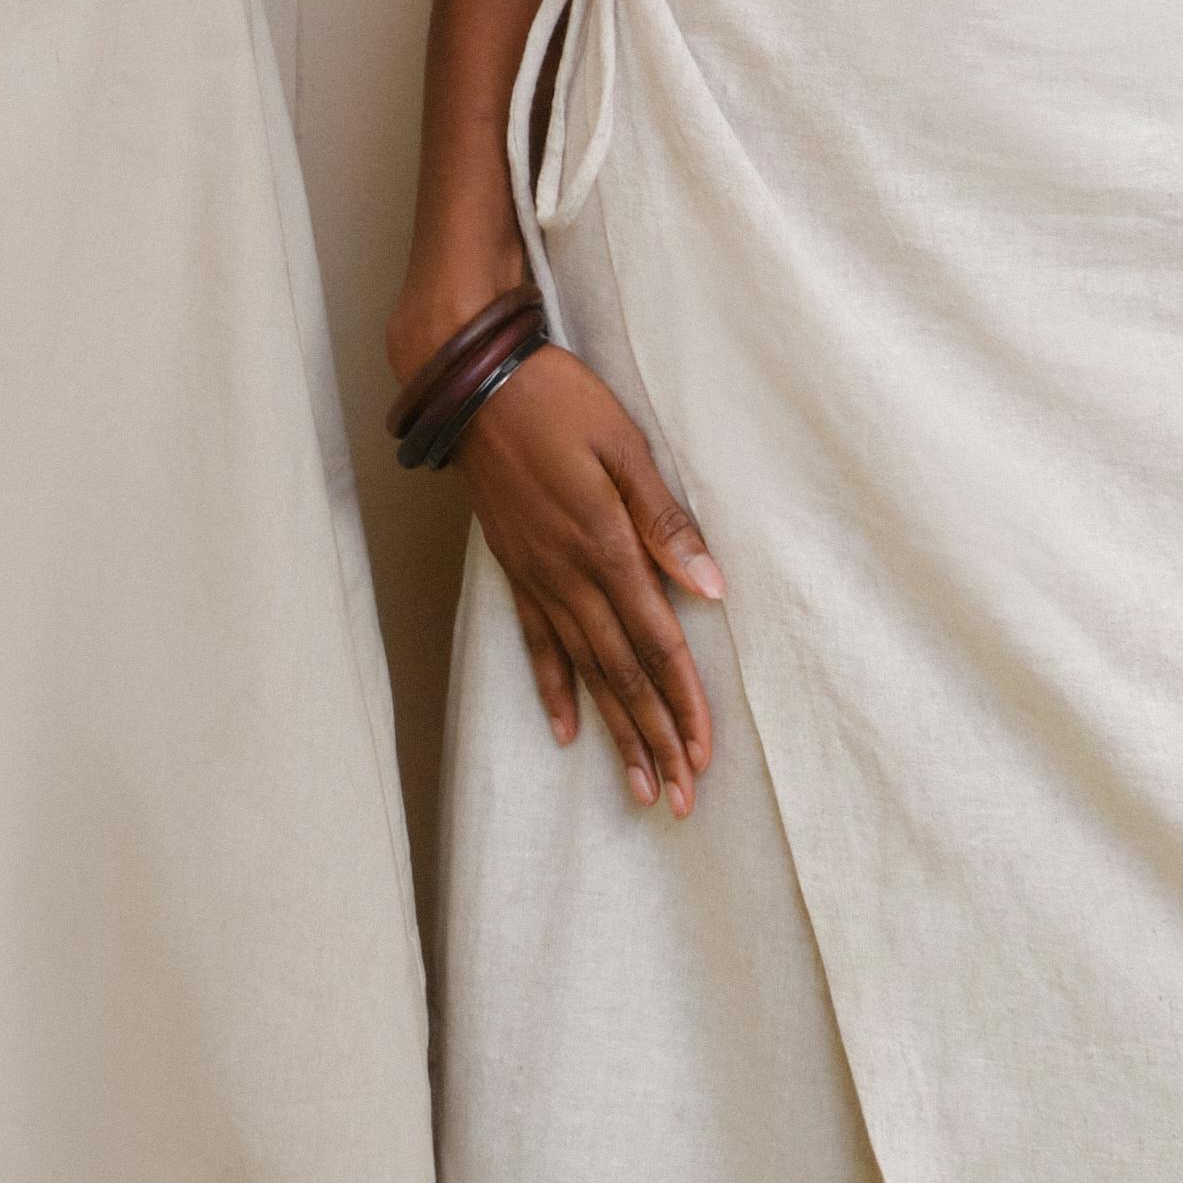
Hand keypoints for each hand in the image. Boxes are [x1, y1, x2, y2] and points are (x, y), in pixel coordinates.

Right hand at [455, 345, 725, 814]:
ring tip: (638, 785)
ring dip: (615, 732)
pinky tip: (567, 731)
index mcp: (605, 548)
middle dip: (655, 741)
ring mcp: (538, 578)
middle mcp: (570, 577)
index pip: (657, 645)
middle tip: (679, 800)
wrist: (472, 382)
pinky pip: (536, 643)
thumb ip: (664, 521)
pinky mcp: (515, 569)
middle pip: (623, 676)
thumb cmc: (557, 400)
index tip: (703, 755)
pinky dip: (552, 690)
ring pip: (585, 673)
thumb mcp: (624, 446)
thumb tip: (710, 587)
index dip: (683, 704)